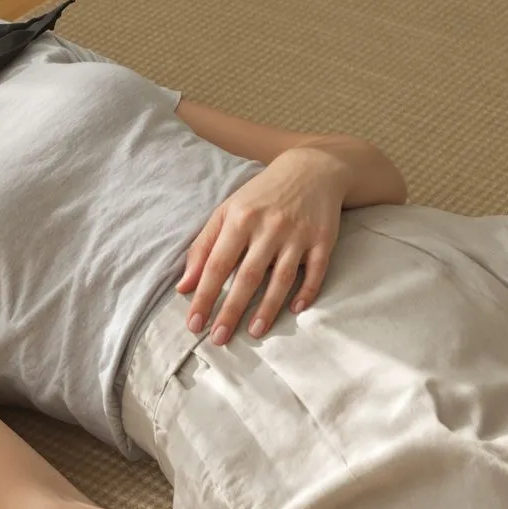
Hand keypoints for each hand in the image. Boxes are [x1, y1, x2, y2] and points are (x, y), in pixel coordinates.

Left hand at [175, 148, 344, 343]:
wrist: (312, 169)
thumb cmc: (261, 195)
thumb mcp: (227, 211)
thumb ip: (203, 247)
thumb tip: (183, 286)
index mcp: (240, 219)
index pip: (217, 264)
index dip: (205, 296)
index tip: (193, 323)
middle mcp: (269, 227)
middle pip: (248, 276)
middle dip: (231, 310)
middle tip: (218, 339)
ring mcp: (298, 234)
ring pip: (281, 279)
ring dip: (267, 309)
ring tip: (253, 333)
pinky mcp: (323, 239)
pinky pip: (315, 272)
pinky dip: (306, 292)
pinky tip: (295, 311)